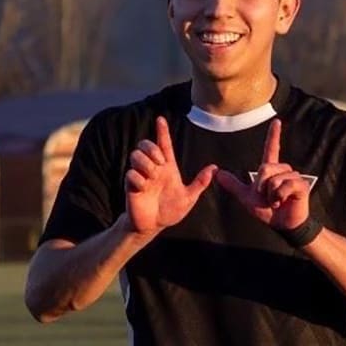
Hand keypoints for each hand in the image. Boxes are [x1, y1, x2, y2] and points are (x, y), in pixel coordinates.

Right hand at [125, 116, 216, 236]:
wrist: (154, 226)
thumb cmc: (170, 211)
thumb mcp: (189, 198)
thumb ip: (200, 183)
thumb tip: (215, 168)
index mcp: (167, 168)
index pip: (164, 144)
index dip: (162, 131)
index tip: (161, 119)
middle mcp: (153, 168)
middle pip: (146, 145)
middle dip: (151, 148)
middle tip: (159, 162)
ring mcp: (141, 176)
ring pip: (135, 155)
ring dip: (144, 163)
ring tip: (152, 176)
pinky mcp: (131, 186)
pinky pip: (130, 173)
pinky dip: (138, 178)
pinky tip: (143, 187)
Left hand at [216, 118, 310, 230]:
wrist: (281, 225)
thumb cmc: (267, 211)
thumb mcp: (247, 197)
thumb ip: (233, 184)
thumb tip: (217, 173)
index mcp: (271, 170)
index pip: (271, 149)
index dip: (273, 135)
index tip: (276, 121)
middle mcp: (283, 170)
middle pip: (265, 168)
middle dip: (261, 186)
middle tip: (267, 198)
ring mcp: (293, 177)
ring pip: (274, 179)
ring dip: (271, 195)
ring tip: (276, 201)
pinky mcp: (301, 185)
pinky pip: (285, 186)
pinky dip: (280, 197)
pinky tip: (283, 202)